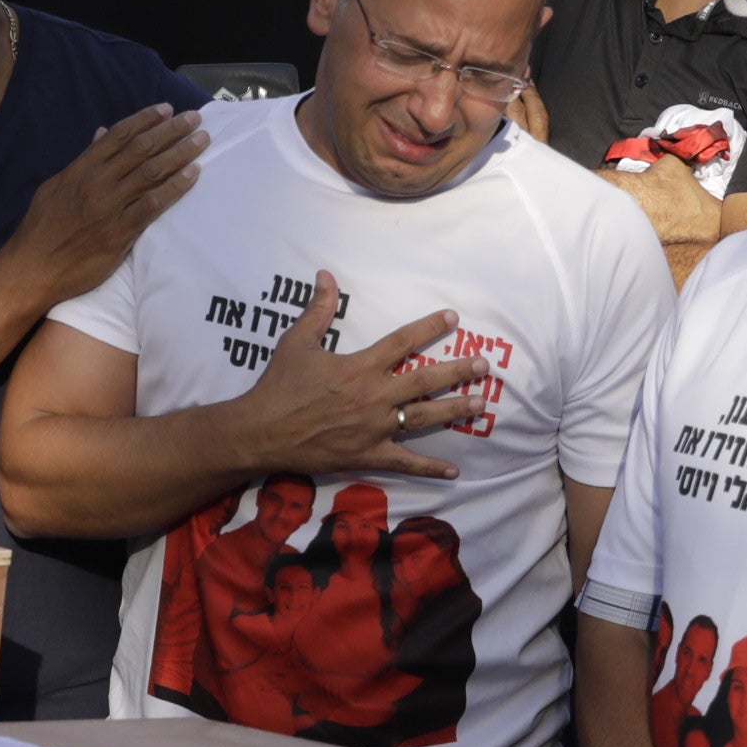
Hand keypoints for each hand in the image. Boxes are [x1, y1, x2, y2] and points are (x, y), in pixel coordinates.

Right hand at [0, 103, 204, 300]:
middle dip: (171, 130)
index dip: (145, 120)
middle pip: (141, 149)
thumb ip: (82, 161)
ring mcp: (109, 207)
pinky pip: (152, 205)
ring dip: (180, 153)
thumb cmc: (41, 229)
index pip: (119, 136)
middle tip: (195, 118)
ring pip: (151, 172)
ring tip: (202, 140)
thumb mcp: (56, 187)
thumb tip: (101, 135)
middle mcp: (97, 183)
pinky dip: (175, 187)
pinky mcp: (119, 233)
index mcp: (81, 169)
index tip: (167, 109)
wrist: (32, 268)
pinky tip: (193, 174)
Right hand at [239, 272, 487, 480]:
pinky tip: (454, 471)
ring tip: (480, 404)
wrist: (262, 431)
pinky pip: (405, 462)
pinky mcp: (369, 455)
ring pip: (424, 417)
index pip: (403, 341)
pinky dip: (430, 467)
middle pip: (426, 380)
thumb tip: (326, 275)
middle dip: (458, 371)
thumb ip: (318, 309)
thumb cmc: (278, 385)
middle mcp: (375, 395)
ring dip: (454, 409)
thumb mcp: (296, 342)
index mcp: (361, 366)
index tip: (453, 319)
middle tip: (484, 366)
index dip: (430, 328)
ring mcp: (375, 428)